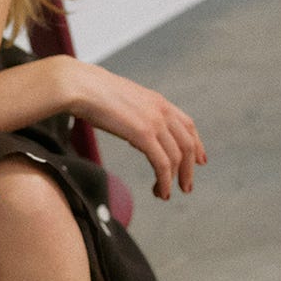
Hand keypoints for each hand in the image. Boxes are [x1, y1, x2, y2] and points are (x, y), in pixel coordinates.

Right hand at [66, 60, 207, 199]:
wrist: (80, 86)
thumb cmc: (92, 92)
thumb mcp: (123, 101)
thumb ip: (135, 116)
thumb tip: (134, 133)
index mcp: (158, 101)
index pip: (188, 125)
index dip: (197, 144)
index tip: (200, 161)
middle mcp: (162, 111)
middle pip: (188, 144)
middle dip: (190, 168)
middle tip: (186, 187)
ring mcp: (154, 122)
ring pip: (177, 157)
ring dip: (175, 179)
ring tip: (166, 194)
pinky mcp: (143, 134)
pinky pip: (162, 164)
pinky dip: (165, 181)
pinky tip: (161, 191)